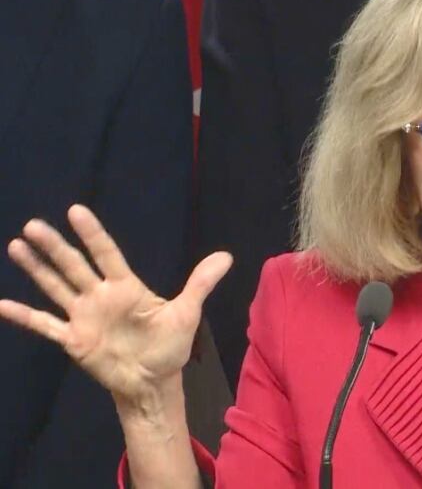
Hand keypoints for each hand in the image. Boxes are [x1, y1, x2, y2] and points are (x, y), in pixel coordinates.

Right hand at [0, 205, 231, 405]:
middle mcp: (100, 296)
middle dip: (55, 247)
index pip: (106, 253)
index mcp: (126, 287)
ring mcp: (84, 317)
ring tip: (16, 246)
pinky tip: (2, 304)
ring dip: (36, 269)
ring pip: (56, 287)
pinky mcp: (74, 340)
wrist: (153, 381)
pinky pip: (45, 325)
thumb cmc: (170, 345)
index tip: (75, 211)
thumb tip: (227, 256)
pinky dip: (24, 316)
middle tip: (33, 225)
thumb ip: (201, 283)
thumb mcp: (187, 312)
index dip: (92, 233)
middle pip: (74, 266)